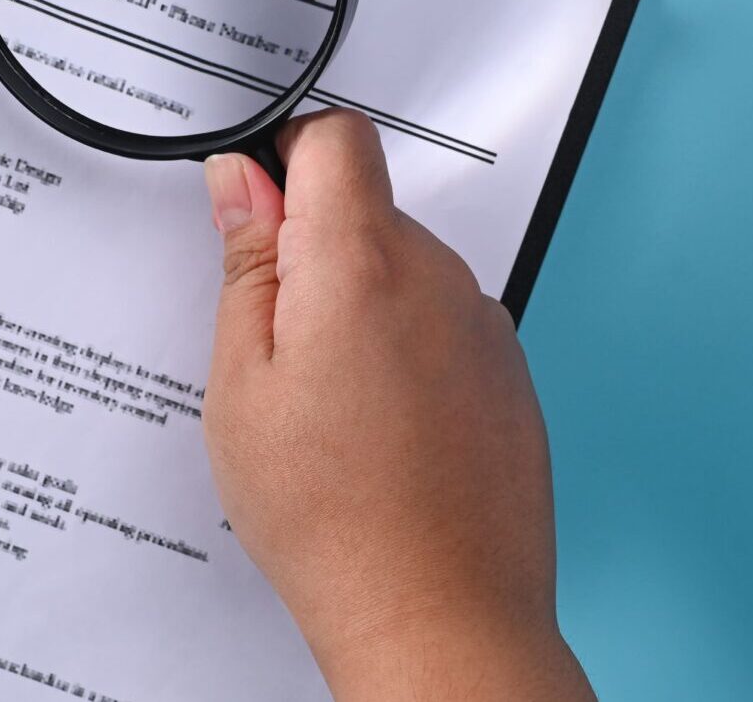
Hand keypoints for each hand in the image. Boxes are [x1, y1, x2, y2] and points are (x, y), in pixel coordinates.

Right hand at [201, 110, 595, 700]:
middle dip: (314, 256)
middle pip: (369, 213)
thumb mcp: (243, 384)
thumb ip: (246, 267)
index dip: (286, 158)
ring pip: (406, 276)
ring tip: (327, 413)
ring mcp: (484, 327)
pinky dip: (407, 360)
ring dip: (363, 312)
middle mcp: (440, 278)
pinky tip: (376, 436)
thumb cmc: (333, 517)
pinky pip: (443, 330)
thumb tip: (242, 183)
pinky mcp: (509, 375)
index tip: (255, 209)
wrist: (438, 614)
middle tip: (275, 350)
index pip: (337, 138)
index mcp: (364, 263)